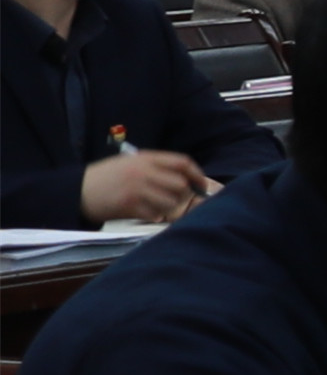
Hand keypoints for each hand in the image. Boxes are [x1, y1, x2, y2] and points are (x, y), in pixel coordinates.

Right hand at [77, 147, 201, 223]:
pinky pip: (155, 214)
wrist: (76, 189)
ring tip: (159, 207)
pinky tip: (147, 213)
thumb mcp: (130, 163)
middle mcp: (144, 171)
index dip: (197, 174)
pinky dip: (155, 216)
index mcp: (146, 158)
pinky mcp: (129, 205)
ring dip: (170, 207)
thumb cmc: (106, 177)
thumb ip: (155, 166)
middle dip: (184, 194)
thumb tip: (185, 178)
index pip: (183, 162)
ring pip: (171, 201)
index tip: (202, 184)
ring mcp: (137, 189)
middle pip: (181, 184)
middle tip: (177, 200)